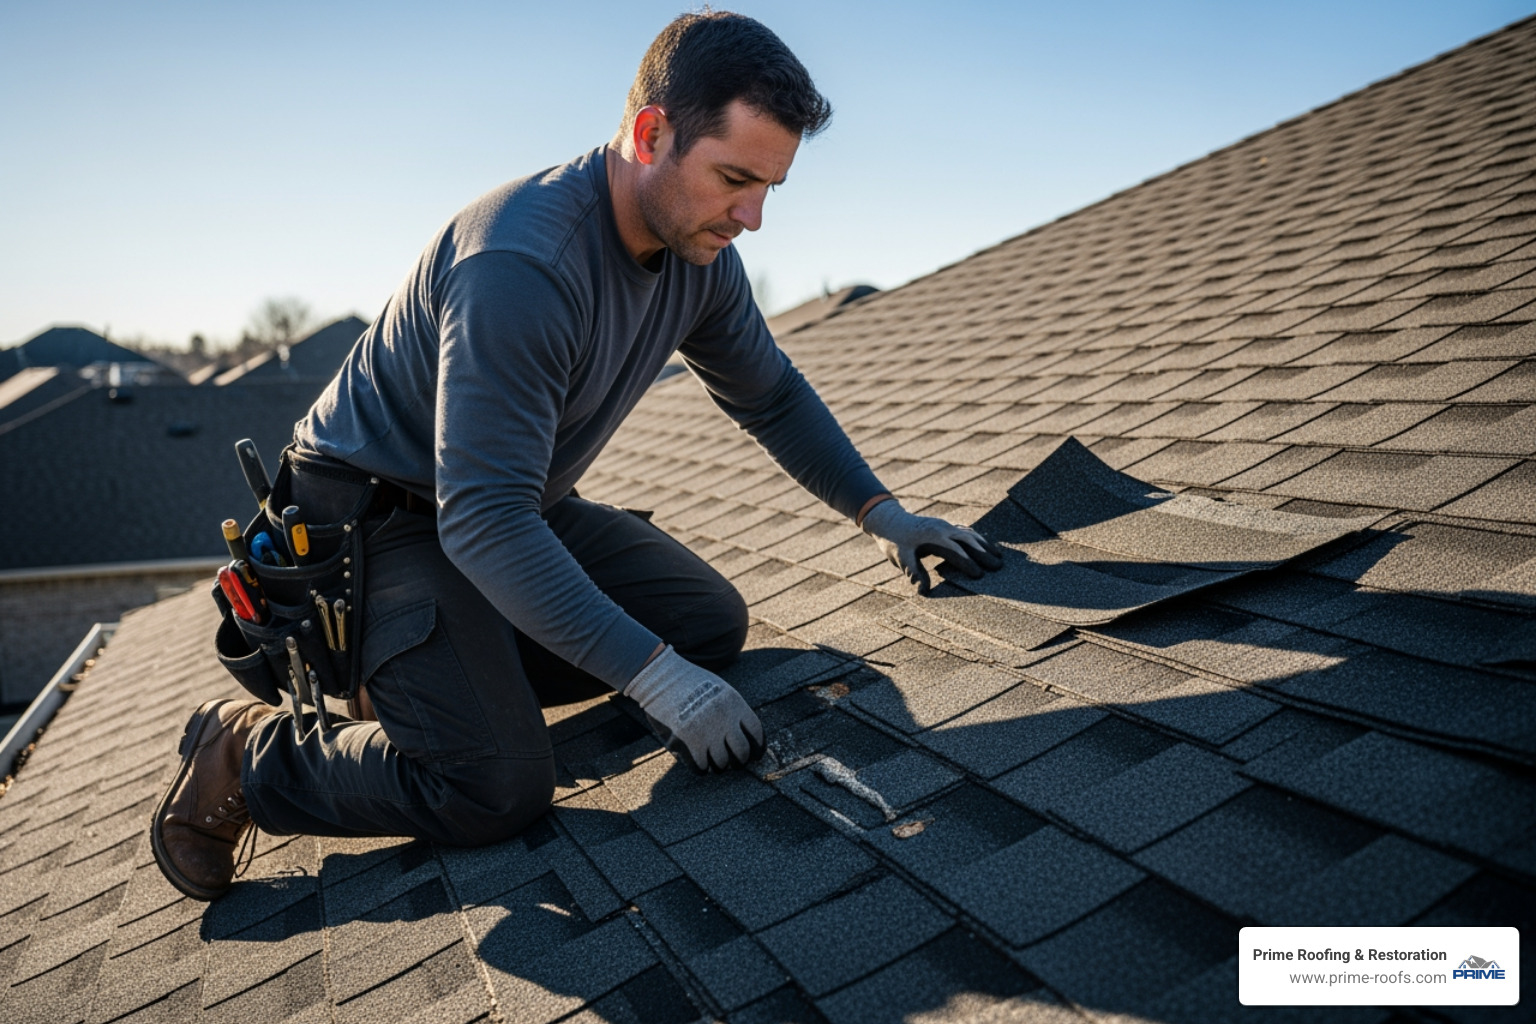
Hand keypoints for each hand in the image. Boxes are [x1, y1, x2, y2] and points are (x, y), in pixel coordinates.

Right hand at [622, 646, 765, 771]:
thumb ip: (733, 712)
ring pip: (722, 763)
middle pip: (741, 752)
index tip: (756, 756)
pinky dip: (702, 769)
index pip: (756, 733)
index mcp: (734, 704)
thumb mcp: (720, 690)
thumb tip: (745, 739)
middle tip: (735, 763)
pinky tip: (700, 763)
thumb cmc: (691, 684)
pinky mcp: (685, 742)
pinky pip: (701, 767)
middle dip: (739, 761)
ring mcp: (704, 731)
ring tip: (714, 761)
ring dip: (719, 766)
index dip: (758, 748)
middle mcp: (723, 719)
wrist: (660, 677)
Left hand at [861, 498, 1004, 593]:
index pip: (955, 551)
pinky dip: (979, 538)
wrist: (890, 521)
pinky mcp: (946, 526)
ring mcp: (946, 526)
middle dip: (984, 553)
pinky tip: (987, 546)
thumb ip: (914, 572)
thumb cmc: (895, 542)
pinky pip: (966, 531)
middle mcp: (943, 529)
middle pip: (968, 540)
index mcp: (933, 537)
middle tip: (999, 567)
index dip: (968, 563)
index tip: (980, 575)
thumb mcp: (901, 558)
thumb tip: (923, 590)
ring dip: (986, 545)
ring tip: (1000, 557)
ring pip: (971, 534)